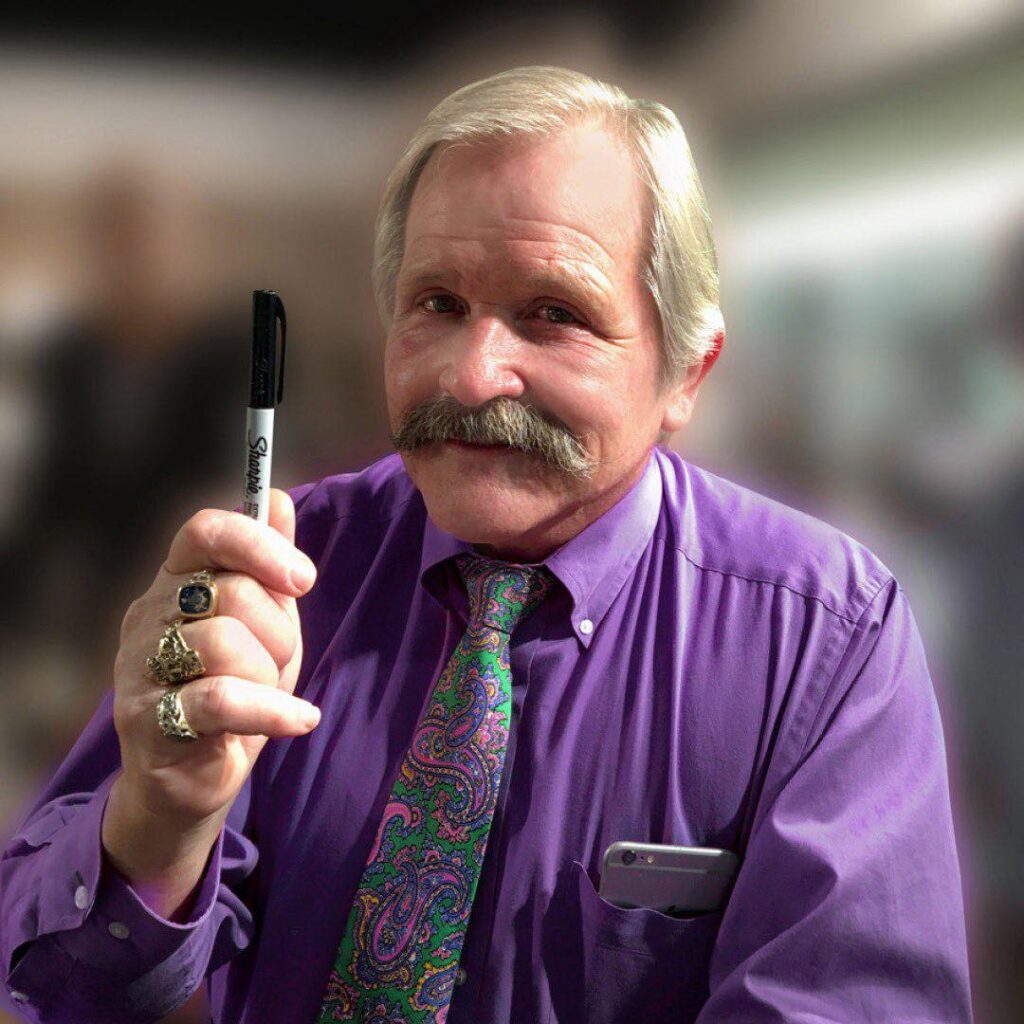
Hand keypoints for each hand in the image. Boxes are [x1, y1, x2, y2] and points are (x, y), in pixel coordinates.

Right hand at [111, 488, 318, 829]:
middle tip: (276, 660)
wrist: (195, 777)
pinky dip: (273, 711)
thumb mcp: (264, 622)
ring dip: (269, 674)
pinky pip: (221, 699)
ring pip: (225, 643)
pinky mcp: (148, 720)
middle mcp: (149, 614)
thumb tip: (280, 501)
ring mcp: (140, 668)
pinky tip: (300, 719)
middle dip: (278, 631)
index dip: (259, 544)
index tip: (302, 579)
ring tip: (269, 696)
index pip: (205, 530)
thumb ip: (268, 565)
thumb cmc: (235, 688)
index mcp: (176, 580)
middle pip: (231, 591)